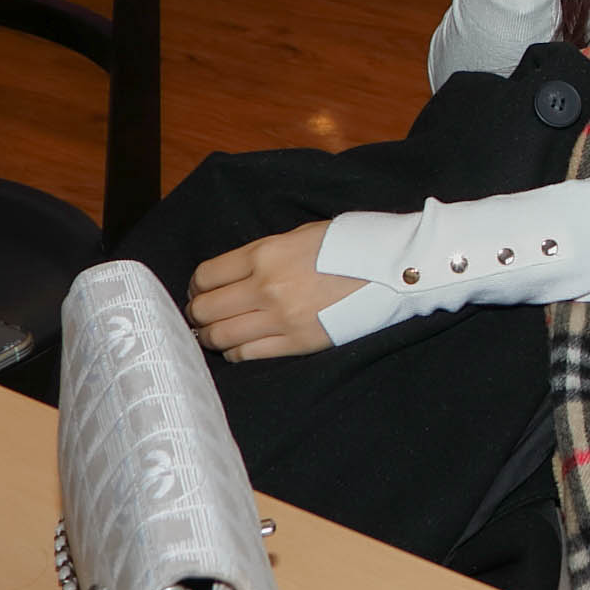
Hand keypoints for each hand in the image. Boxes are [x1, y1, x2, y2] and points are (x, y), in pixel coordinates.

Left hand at [187, 222, 362, 359]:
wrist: (393, 269)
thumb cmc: (349, 245)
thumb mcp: (299, 235)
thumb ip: (262, 254)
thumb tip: (230, 276)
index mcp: (265, 254)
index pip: (206, 275)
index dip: (196, 286)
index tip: (200, 291)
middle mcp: (267, 287)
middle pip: (206, 308)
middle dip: (198, 312)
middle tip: (203, 313)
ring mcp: (282, 318)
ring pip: (220, 335)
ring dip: (210, 335)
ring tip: (215, 332)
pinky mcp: (297, 343)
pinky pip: (247, 353)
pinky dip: (234, 351)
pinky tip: (238, 345)